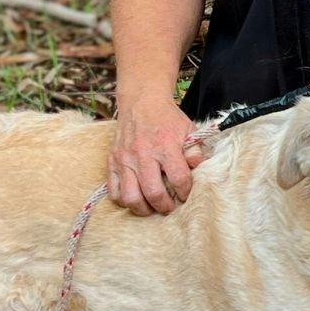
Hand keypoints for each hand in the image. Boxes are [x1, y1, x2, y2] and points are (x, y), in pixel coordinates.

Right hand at [109, 97, 204, 215]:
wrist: (141, 102)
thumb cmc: (167, 119)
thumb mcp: (188, 130)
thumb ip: (195, 150)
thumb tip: (197, 167)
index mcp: (165, 146)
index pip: (178, 179)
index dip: (185, 192)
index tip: (186, 194)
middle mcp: (143, 154)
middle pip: (153, 193)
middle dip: (164, 206)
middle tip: (169, 207)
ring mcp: (125, 159)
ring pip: (131, 197)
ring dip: (143, 208)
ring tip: (151, 207)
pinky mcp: (112, 162)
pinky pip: (113, 191)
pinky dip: (123, 200)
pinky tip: (135, 197)